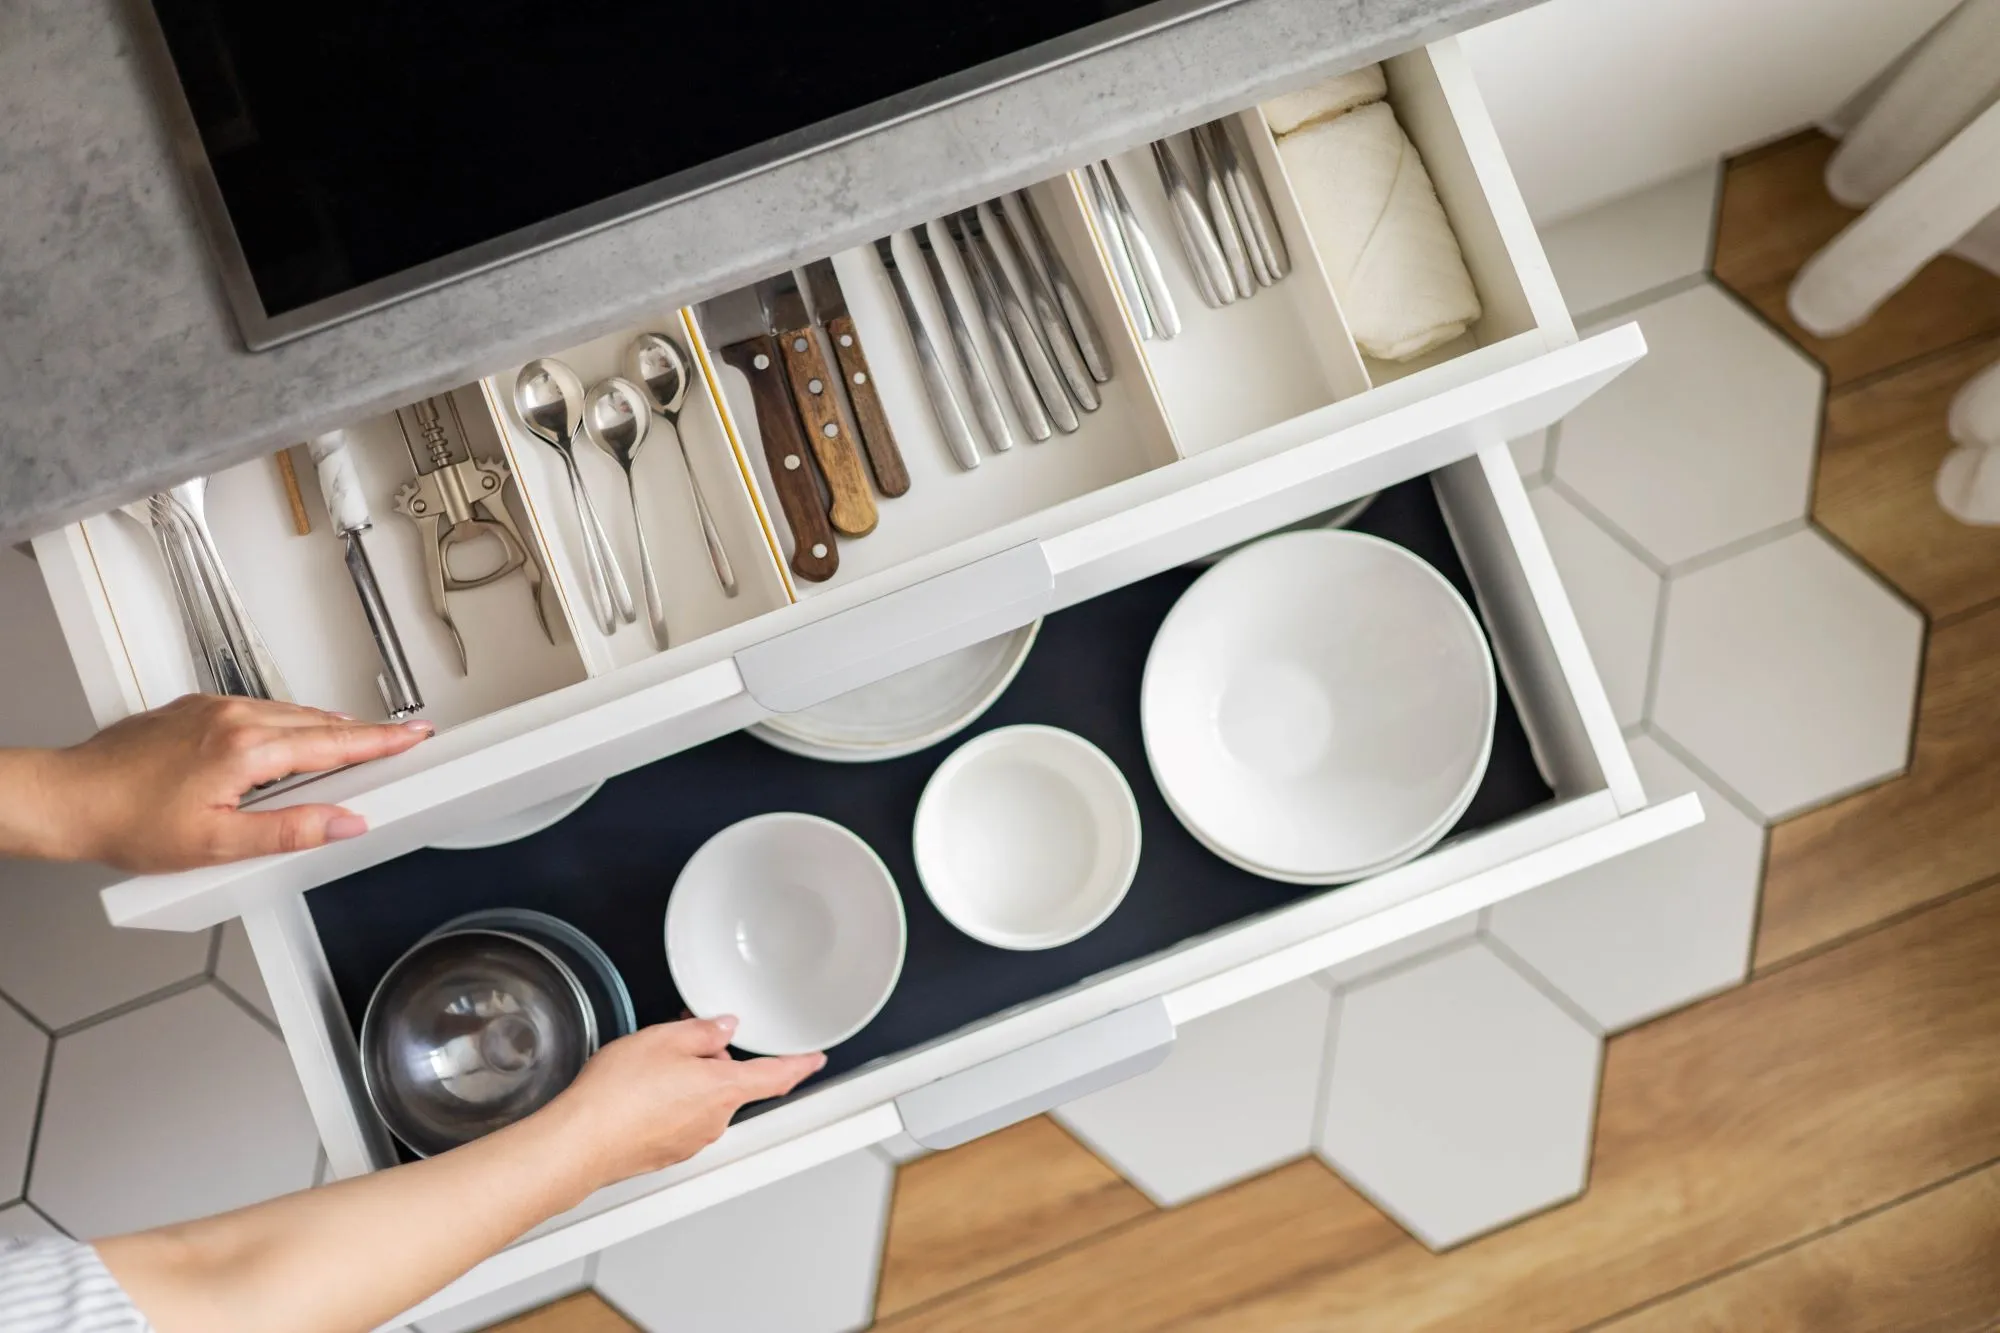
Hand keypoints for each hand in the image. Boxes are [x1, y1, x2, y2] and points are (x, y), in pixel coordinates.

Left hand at [30, 694, 433, 871]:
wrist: (67, 798)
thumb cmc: (128, 822)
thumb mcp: (218, 844)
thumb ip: (291, 831)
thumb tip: (344, 822)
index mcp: (246, 748)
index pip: (334, 744)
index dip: (381, 742)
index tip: (415, 736)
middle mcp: (232, 716)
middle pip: (318, 722)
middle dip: (362, 734)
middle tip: (398, 741)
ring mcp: (212, 708)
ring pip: (289, 713)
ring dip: (324, 729)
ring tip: (352, 746)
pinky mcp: (194, 708)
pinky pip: (258, 709)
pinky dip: (286, 724)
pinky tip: (287, 742)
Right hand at [545, 1017, 824, 1189]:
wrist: (580, 1142)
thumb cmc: (618, 1094)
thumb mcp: (664, 1039)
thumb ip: (703, 1031)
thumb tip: (724, 1028)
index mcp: (724, 1089)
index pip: (777, 1076)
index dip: (800, 1065)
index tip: (815, 1058)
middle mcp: (714, 1121)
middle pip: (730, 1084)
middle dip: (710, 1064)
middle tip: (679, 1044)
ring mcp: (691, 1141)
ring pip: (701, 1102)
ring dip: (685, 1084)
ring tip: (646, 1071)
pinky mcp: (667, 1154)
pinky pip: (678, 1121)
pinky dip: (665, 1106)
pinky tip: (637, 1096)